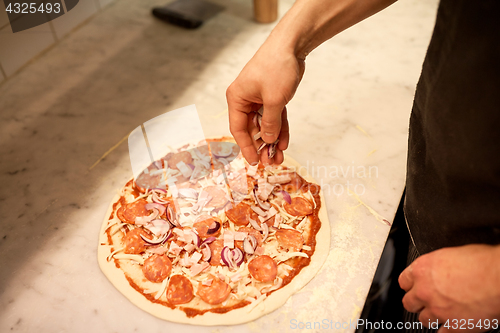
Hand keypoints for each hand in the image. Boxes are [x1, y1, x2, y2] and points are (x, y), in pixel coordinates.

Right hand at [226, 36, 304, 164]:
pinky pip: (275, 118)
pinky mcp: (273, 97)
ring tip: (279, 157)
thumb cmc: (277, 67)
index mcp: (237, 98)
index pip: (238, 129)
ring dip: (272, 140)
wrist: (292, 46)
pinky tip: (284, 143)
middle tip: (270, 163)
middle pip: (252, 129)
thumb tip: (267, 141)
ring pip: (265, 125)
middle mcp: (245, 100)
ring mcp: (259, 99)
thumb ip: (270, 123)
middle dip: (261, 146)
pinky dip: (280, 129)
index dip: (246, 147)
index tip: (254, 162)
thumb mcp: (274, 100)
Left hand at [399, 244, 499, 331]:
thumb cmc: (482, 262)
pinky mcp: (453, 327)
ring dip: (430, 316)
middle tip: (425, 301)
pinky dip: (446, 330)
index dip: (410, 285)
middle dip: (416, 302)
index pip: (404, 281)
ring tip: (440, 313)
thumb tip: (439, 270)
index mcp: (422, 269)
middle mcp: (425, 291)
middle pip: (409, 302)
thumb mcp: (451, 254)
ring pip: (423, 319)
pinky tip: (451, 325)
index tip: (413, 287)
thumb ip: (438, 266)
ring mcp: (438, 310)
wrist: (498, 278)